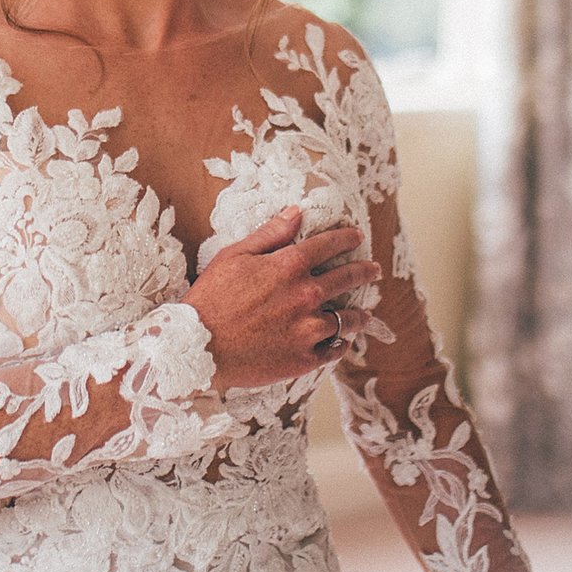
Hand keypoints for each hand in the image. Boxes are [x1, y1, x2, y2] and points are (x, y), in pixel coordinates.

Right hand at [185, 206, 382, 389]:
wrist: (197, 348)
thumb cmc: (211, 298)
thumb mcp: (234, 256)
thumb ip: (270, 234)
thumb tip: (296, 212)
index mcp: (288, 266)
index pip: (328, 245)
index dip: (345, 239)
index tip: (357, 237)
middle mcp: (305, 296)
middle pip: (346, 279)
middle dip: (364, 271)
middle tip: (373, 269)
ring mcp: (308, 330)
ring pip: (348, 319)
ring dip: (359, 314)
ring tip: (365, 314)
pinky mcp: (303, 359)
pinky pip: (334, 350)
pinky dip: (341, 344)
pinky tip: (342, 341)